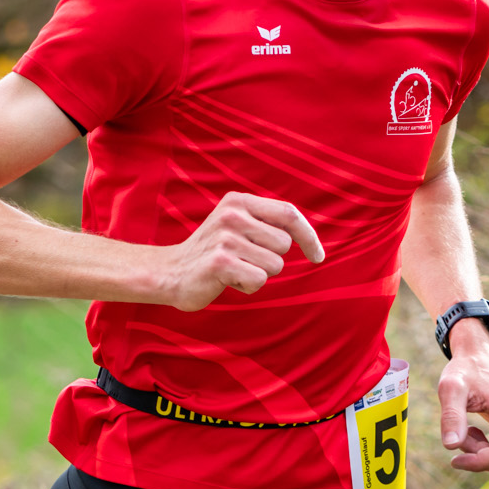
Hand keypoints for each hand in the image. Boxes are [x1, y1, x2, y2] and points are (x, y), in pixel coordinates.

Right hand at [160, 192, 323, 310]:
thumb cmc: (214, 253)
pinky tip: (227, 281)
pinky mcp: (220, 262)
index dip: (310, 236)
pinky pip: (259, 280)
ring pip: (274, 265)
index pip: (289, 213)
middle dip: (271, 260)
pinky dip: (248, 287)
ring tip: (234, 270)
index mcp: (239, 201)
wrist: (170, 272)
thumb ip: (267, 222)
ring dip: (259, 274)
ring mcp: (225, 238)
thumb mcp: (238, 226)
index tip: (318, 257)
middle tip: (243, 260)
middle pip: (284, 245)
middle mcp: (232, 214)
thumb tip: (308, 234)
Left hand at [436, 323, 488, 478]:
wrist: (480, 359)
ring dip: (484, 455)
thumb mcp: (450, 388)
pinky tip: (479, 430)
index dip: (476, 463)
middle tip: (462, 433)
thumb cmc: (464, 372)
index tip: (453, 460)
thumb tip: (451, 446)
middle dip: (479, 457)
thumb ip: (451, 416)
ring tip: (469, 430)